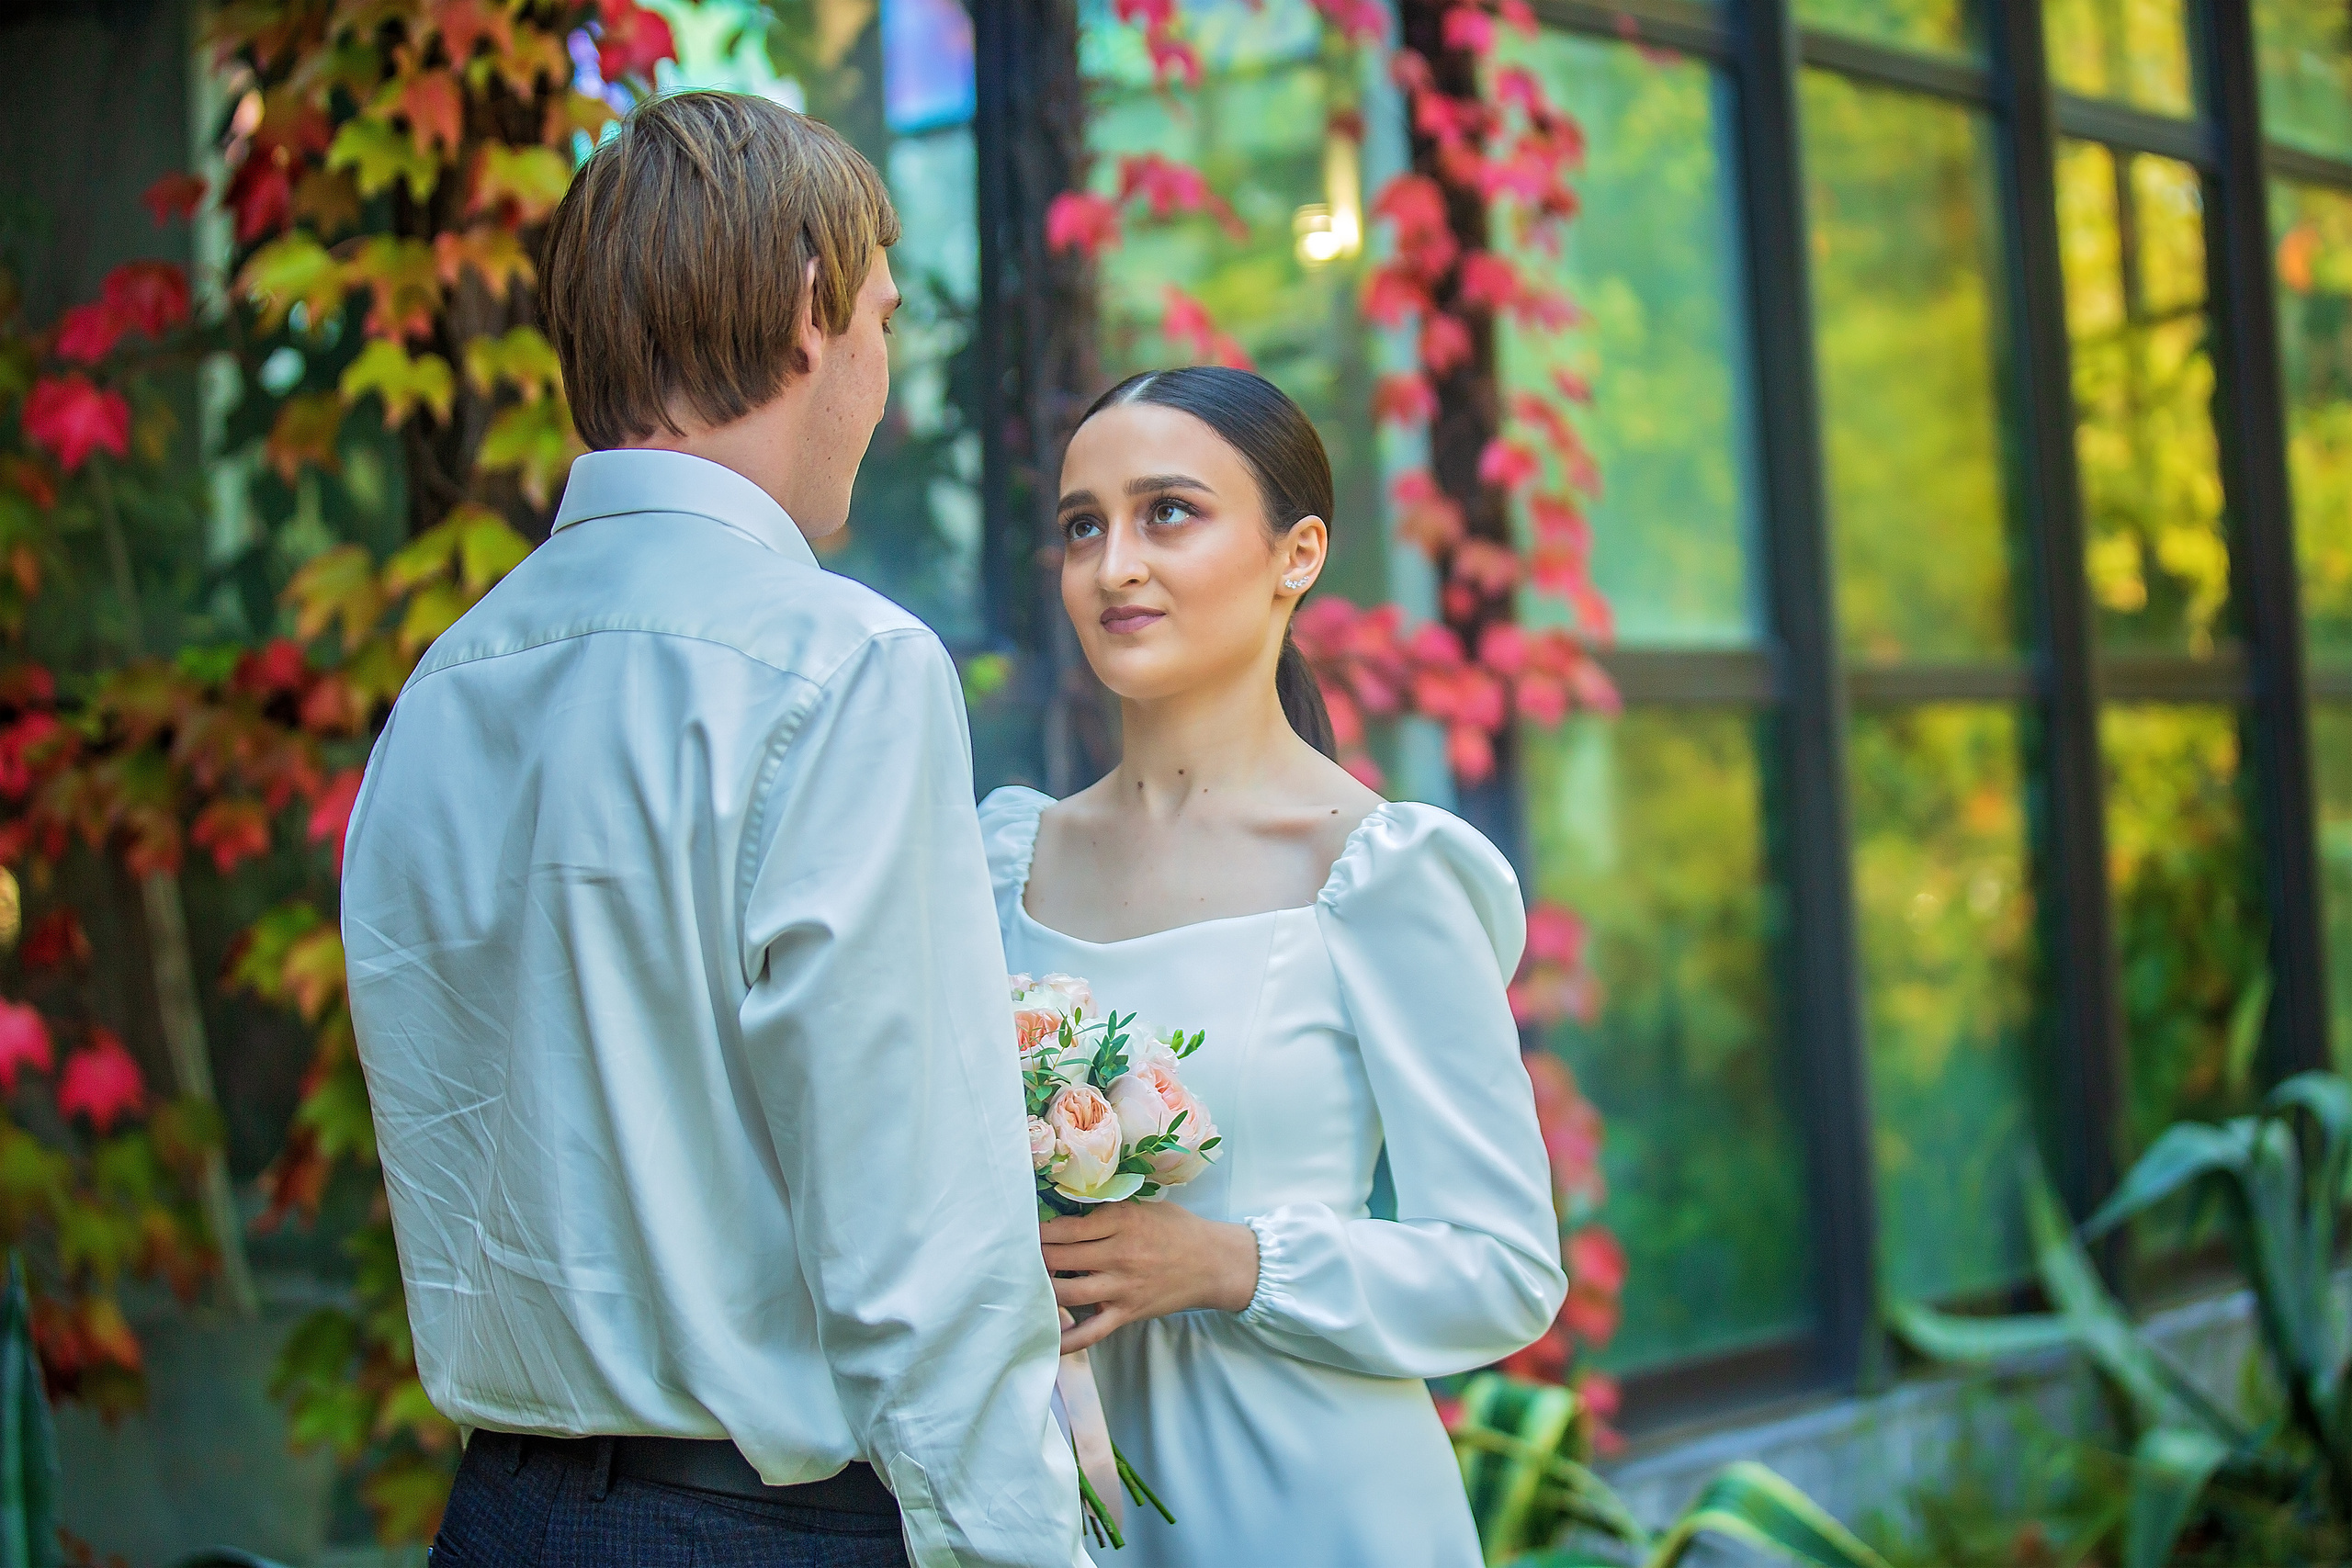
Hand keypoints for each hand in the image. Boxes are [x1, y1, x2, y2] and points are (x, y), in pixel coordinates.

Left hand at [1039, 1201, 1260, 1353]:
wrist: (1214, 1262)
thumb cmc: (1175, 1229)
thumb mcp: (1143, 1207)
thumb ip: (1107, 1209)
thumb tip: (1062, 1210)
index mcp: (1121, 1221)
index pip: (1065, 1227)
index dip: (1037, 1230)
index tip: (1020, 1229)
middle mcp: (1119, 1254)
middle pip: (1059, 1258)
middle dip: (1032, 1258)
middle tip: (1013, 1256)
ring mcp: (1122, 1287)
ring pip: (1067, 1293)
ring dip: (1042, 1290)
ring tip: (1025, 1285)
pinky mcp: (1127, 1313)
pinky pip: (1090, 1333)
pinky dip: (1066, 1340)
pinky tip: (1045, 1341)